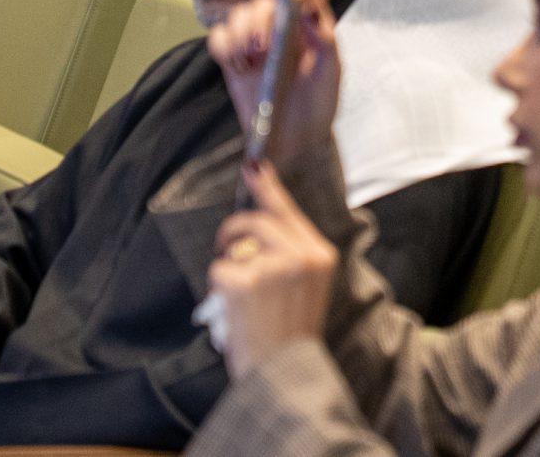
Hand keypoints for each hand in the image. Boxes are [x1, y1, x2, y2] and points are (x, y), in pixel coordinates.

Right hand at [207, 0, 342, 158]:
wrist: (296, 141)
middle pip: (261, 4)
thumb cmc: (318, 104)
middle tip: (262, 47)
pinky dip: (224, 46)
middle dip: (259, 20)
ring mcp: (254, 45)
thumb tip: (311, 14)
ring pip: (237, 17)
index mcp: (308, 28)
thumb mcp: (330, 72)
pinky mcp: (234, 61)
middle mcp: (280, 31)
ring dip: (240, 33)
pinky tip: (238, 65)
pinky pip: (218, 38)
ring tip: (250, 60)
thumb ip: (325, 41)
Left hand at [210, 161, 340, 379]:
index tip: (254, 166)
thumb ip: (291, 256)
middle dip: (234, 231)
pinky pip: (220, 271)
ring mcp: (274, 267)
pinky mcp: (248, 282)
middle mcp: (301, 255)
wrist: (285, 373)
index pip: (289, 211)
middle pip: (257, 222)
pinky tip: (233, 310)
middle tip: (225, 247)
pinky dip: (219, 289)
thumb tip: (258, 230)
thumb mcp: (307, 288)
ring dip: (228, 265)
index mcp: (320, 255)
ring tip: (238, 294)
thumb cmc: (290, 334)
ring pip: (235, 246)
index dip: (268, 187)